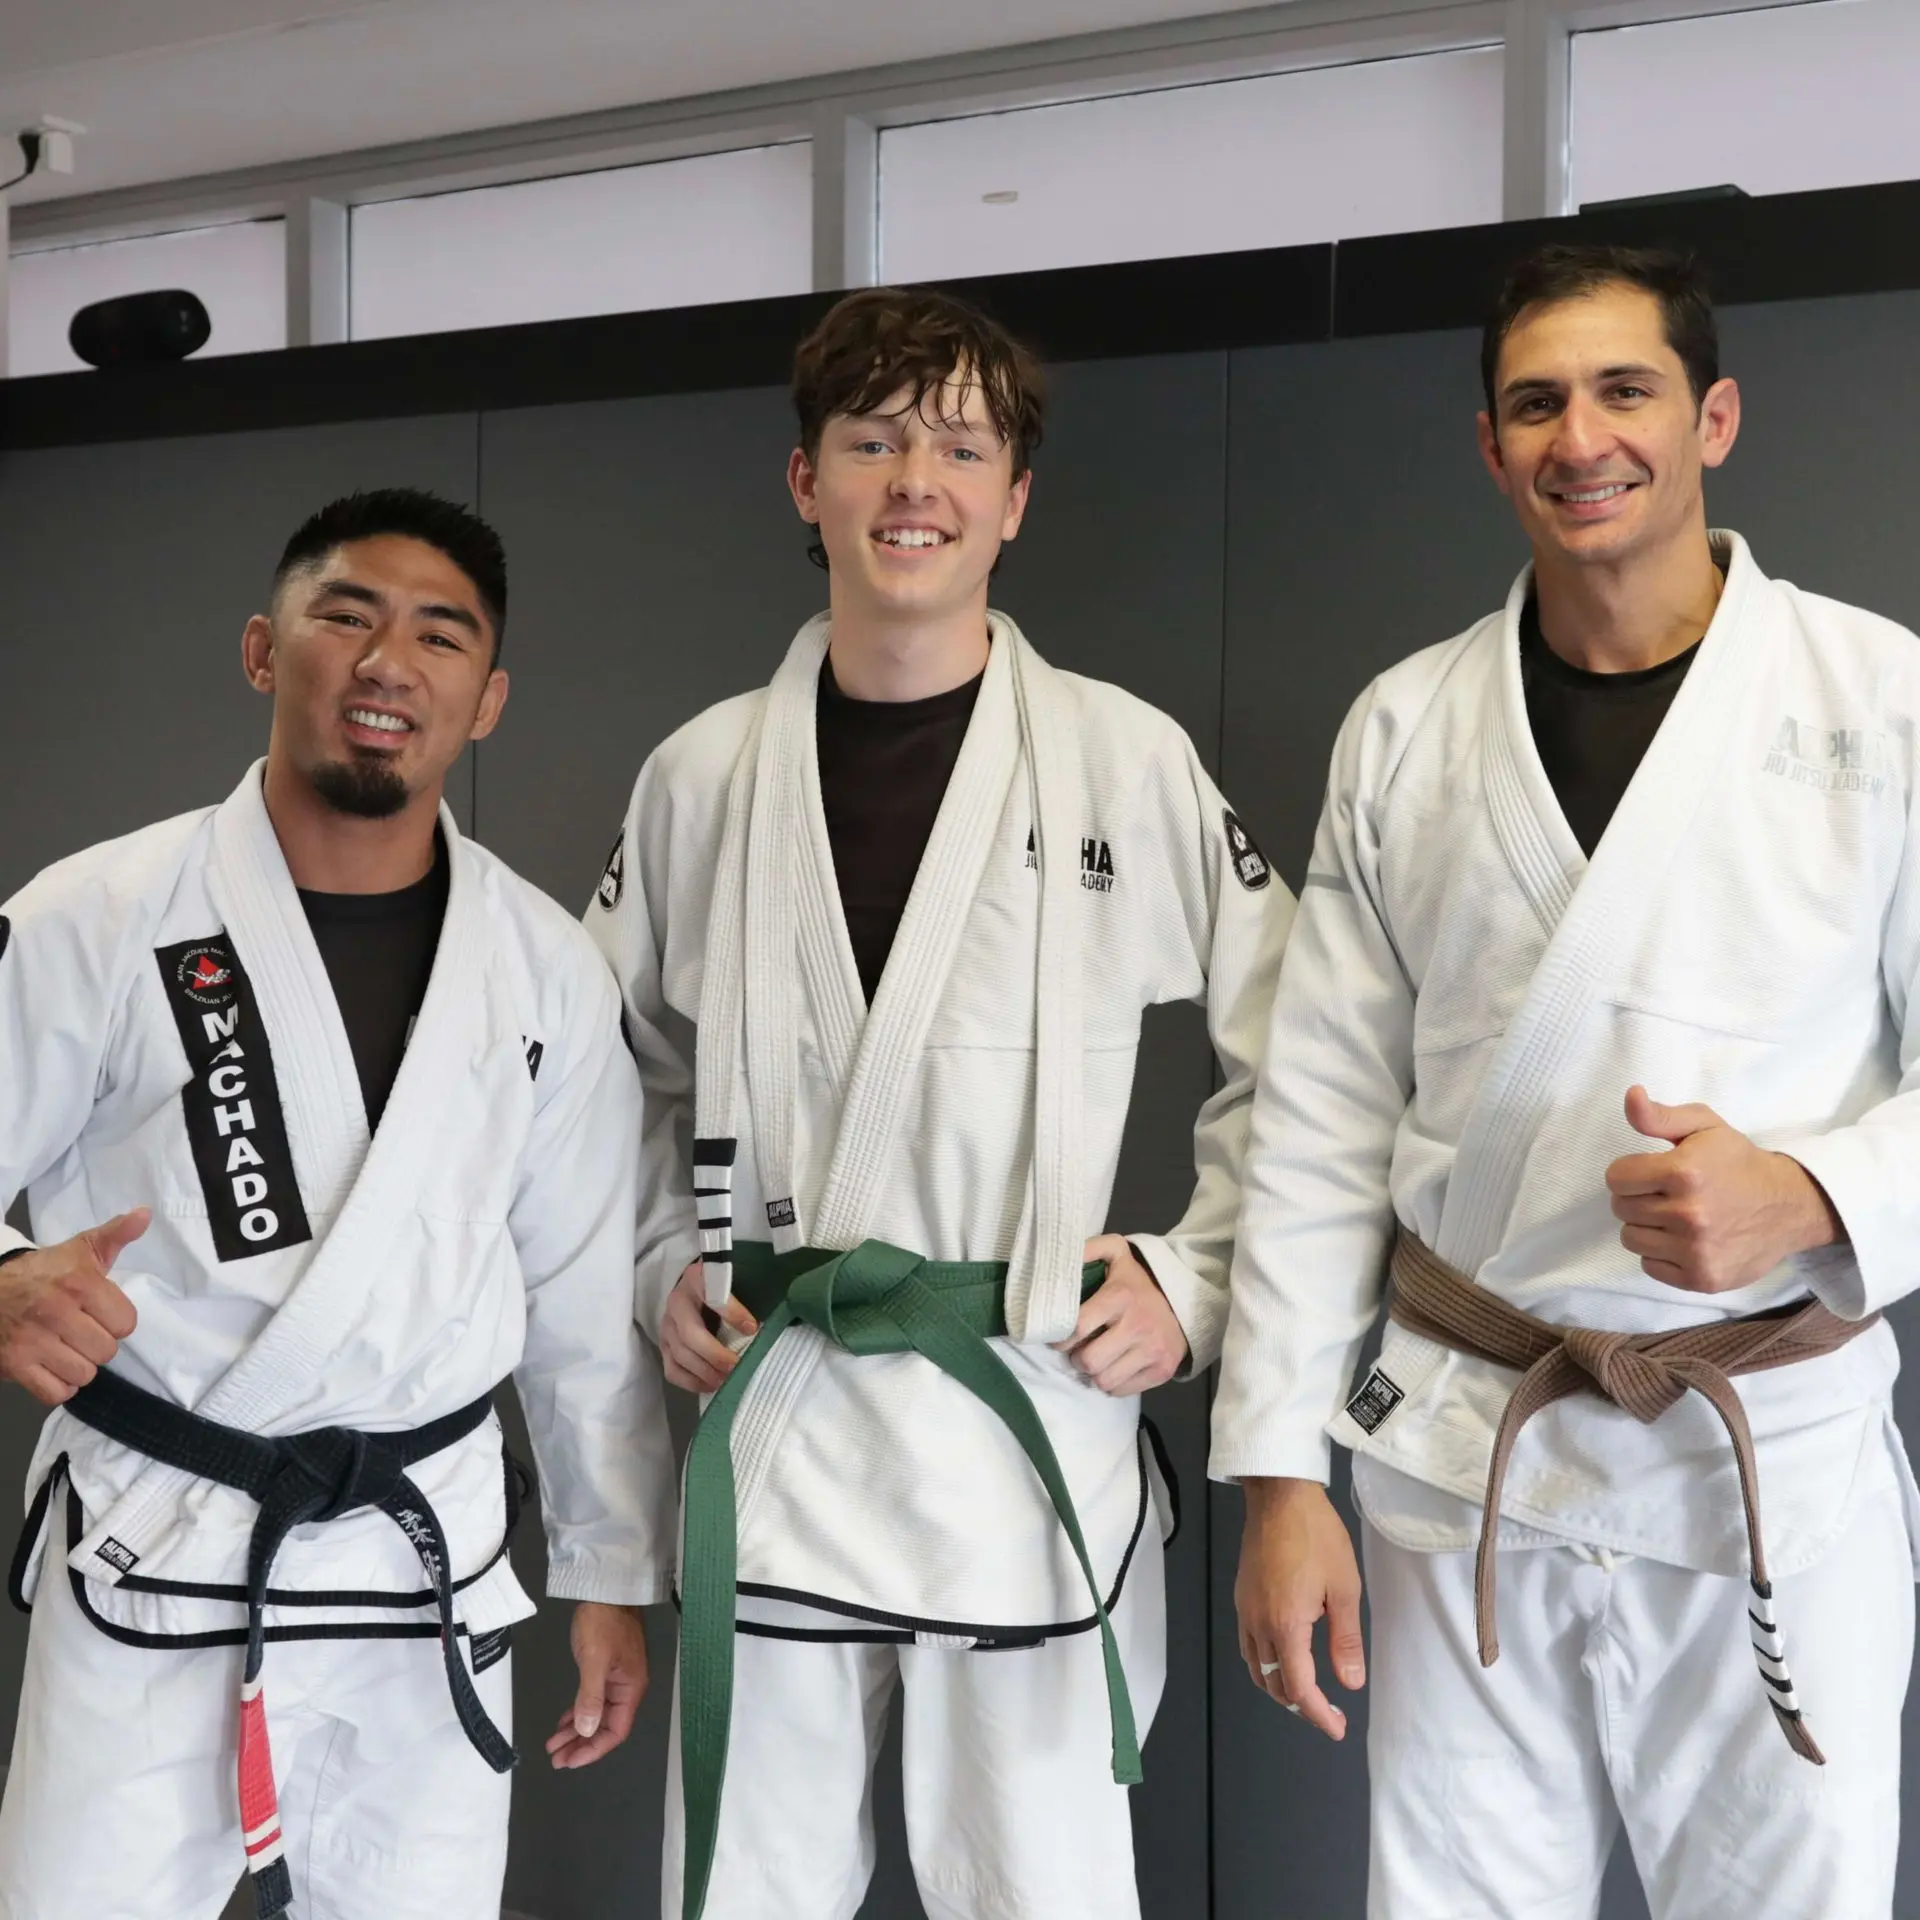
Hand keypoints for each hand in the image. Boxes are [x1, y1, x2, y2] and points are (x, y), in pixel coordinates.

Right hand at [0, 1210, 145, 1405]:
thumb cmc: (40, 1272)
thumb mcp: (79, 1249)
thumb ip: (115, 1235)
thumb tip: (145, 1215)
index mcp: (79, 1283)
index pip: (126, 1323)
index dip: (116, 1321)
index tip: (100, 1313)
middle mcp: (56, 1312)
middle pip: (106, 1351)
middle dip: (98, 1344)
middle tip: (82, 1332)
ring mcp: (33, 1342)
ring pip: (84, 1375)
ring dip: (79, 1366)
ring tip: (67, 1349)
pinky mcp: (14, 1365)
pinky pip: (56, 1393)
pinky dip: (59, 1386)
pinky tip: (54, 1368)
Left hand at [545, 1601, 649, 1769]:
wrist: (605, 1590)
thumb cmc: (602, 1624)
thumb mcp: (594, 1660)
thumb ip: (590, 1697)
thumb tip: (586, 1732)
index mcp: (630, 1688)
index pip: (616, 1731)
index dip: (594, 1749)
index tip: (571, 1761)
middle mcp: (626, 1688)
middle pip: (605, 1726)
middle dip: (581, 1744)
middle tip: (556, 1759)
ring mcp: (615, 1678)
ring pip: (596, 1714)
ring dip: (576, 1731)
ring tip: (553, 1746)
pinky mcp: (604, 1669)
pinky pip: (592, 1700)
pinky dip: (577, 1713)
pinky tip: (563, 1722)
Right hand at [658, 1258, 756, 1394]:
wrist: (694, 1289)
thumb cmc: (722, 1287)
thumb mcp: (733, 1282)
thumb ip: (747, 1297)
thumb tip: (766, 1327)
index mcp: (697, 1279)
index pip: (711, 1294)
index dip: (732, 1312)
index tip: (752, 1327)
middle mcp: (678, 1302)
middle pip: (690, 1333)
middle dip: (714, 1353)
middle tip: (735, 1366)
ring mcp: (667, 1326)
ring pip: (680, 1354)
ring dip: (705, 1372)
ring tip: (726, 1380)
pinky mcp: (664, 1346)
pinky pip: (672, 1370)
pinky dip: (691, 1382)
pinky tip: (711, 1385)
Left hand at [1054, 1235, 1188, 1395]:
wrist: (1183, 1301)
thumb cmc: (1137, 1282)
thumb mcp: (1115, 1253)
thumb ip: (1088, 1249)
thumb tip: (1064, 1260)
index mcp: (1120, 1296)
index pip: (1078, 1327)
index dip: (1062, 1336)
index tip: (1061, 1336)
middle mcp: (1138, 1325)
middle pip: (1089, 1360)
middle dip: (1077, 1358)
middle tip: (1079, 1349)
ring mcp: (1153, 1350)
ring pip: (1104, 1380)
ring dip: (1094, 1373)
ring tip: (1097, 1358)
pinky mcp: (1163, 1370)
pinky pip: (1122, 1391)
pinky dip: (1112, 1383)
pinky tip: (1115, 1366)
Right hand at [1234, 1477, 1364, 1740]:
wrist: (1279, 1495)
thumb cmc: (1317, 1536)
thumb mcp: (1345, 1588)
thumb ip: (1345, 1640)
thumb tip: (1350, 1683)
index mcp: (1286, 1625)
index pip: (1298, 1688)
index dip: (1318, 1715)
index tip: (1337, 1728)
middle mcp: (1258, 1624)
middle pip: (1272, 1683)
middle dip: (1300, 1705)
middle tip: (1329, 1712)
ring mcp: (1245, 1610)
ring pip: (1256, 1667)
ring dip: (1279, 1687)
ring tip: (1308, 1690)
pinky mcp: (1241, 1596)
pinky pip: (1248, 1645)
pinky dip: (1265, 1663)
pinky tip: (1285, 1655)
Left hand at [1605, 1087, 1840, 1293]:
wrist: (1788, 1206)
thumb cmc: (1738, 1162)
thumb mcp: (1703, 1126)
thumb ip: (1659, 1116)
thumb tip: (1631, 1095)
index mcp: (1684, 1172)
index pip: (1616, 1178)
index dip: (1630, 1172)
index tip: (1651, 1172)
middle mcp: (1689, 1214)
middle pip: (1621, 1208)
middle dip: (1638, 1198)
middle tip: (1668, 1194)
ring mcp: (1696, 1251)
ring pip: (1631, 1238)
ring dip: (1646, 1226)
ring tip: (1676, 1216)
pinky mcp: (1702, 1278)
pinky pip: (1649, 1266)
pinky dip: (1660, 1254)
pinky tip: (1685, 1240)